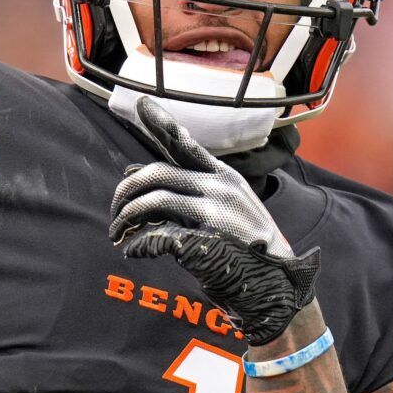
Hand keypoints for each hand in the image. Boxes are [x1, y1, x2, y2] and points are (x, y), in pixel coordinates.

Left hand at [107, 99, 319, 345]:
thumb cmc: (244, 252)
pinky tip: (134, 252)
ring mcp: (215, 213)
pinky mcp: (206, 241)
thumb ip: (183, 192)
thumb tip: (132, 170)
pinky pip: (157, 235)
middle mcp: (220, 188)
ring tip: (117, 234)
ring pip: (151, 201)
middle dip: (125, 193)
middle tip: (115, 215)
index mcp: (224, 178)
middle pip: (155, 174)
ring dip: (125, 218)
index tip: (141, 103)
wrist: (277, 289)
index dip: (161, 123)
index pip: (186, 144)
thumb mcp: (221, 212)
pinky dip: (138, 244)